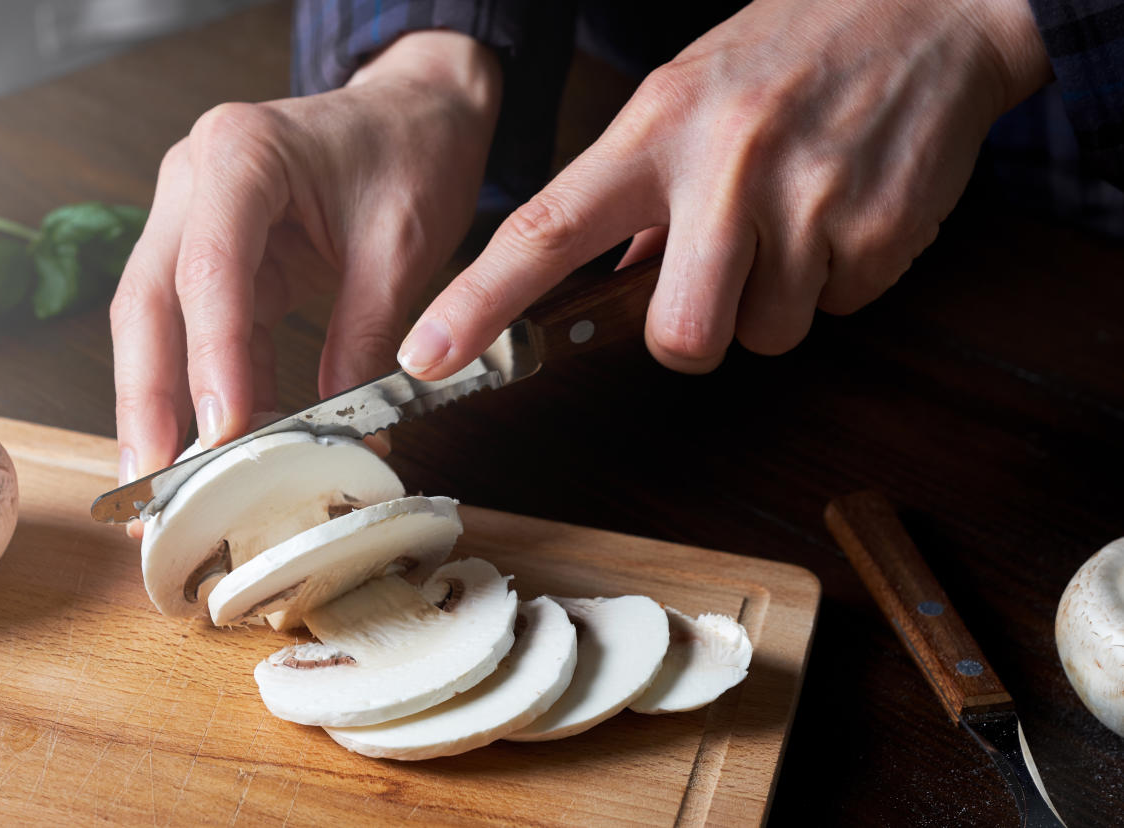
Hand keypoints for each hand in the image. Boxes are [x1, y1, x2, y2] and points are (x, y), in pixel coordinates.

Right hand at [111, 32, 501, 507]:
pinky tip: (214, 446)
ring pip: (156, 322)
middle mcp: (196, 180)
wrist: (418, 109)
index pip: (210, 269)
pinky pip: (199, 328)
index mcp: (242, 154)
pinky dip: (206, 388)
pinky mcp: (215, 252)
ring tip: (163, 486)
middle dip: (148, 399)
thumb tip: (346, 435)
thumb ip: (367, 333)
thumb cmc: (411, 150)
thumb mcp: (402, 244)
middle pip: (151, 302)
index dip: (212, 359)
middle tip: (151, 483)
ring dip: (159, 405)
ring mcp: (195, 215)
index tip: (223, 433)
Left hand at [396, 0, 1051, 378]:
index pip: (545, 230)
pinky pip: (837, 308)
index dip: (479, 304)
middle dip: (694, 330)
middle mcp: (721, 166)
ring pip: (765, 334)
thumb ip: (637, 193)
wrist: (927, 11)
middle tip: (721, 276)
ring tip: (797, 214)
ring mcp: (804, 200)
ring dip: (776, 298)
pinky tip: (845, 208)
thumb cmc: (784, 58)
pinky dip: (837, 277)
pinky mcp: (875, 232)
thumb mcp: (687, 99)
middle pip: (679, 335)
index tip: (425, 357)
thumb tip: (611, 286)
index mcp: (653, 130)